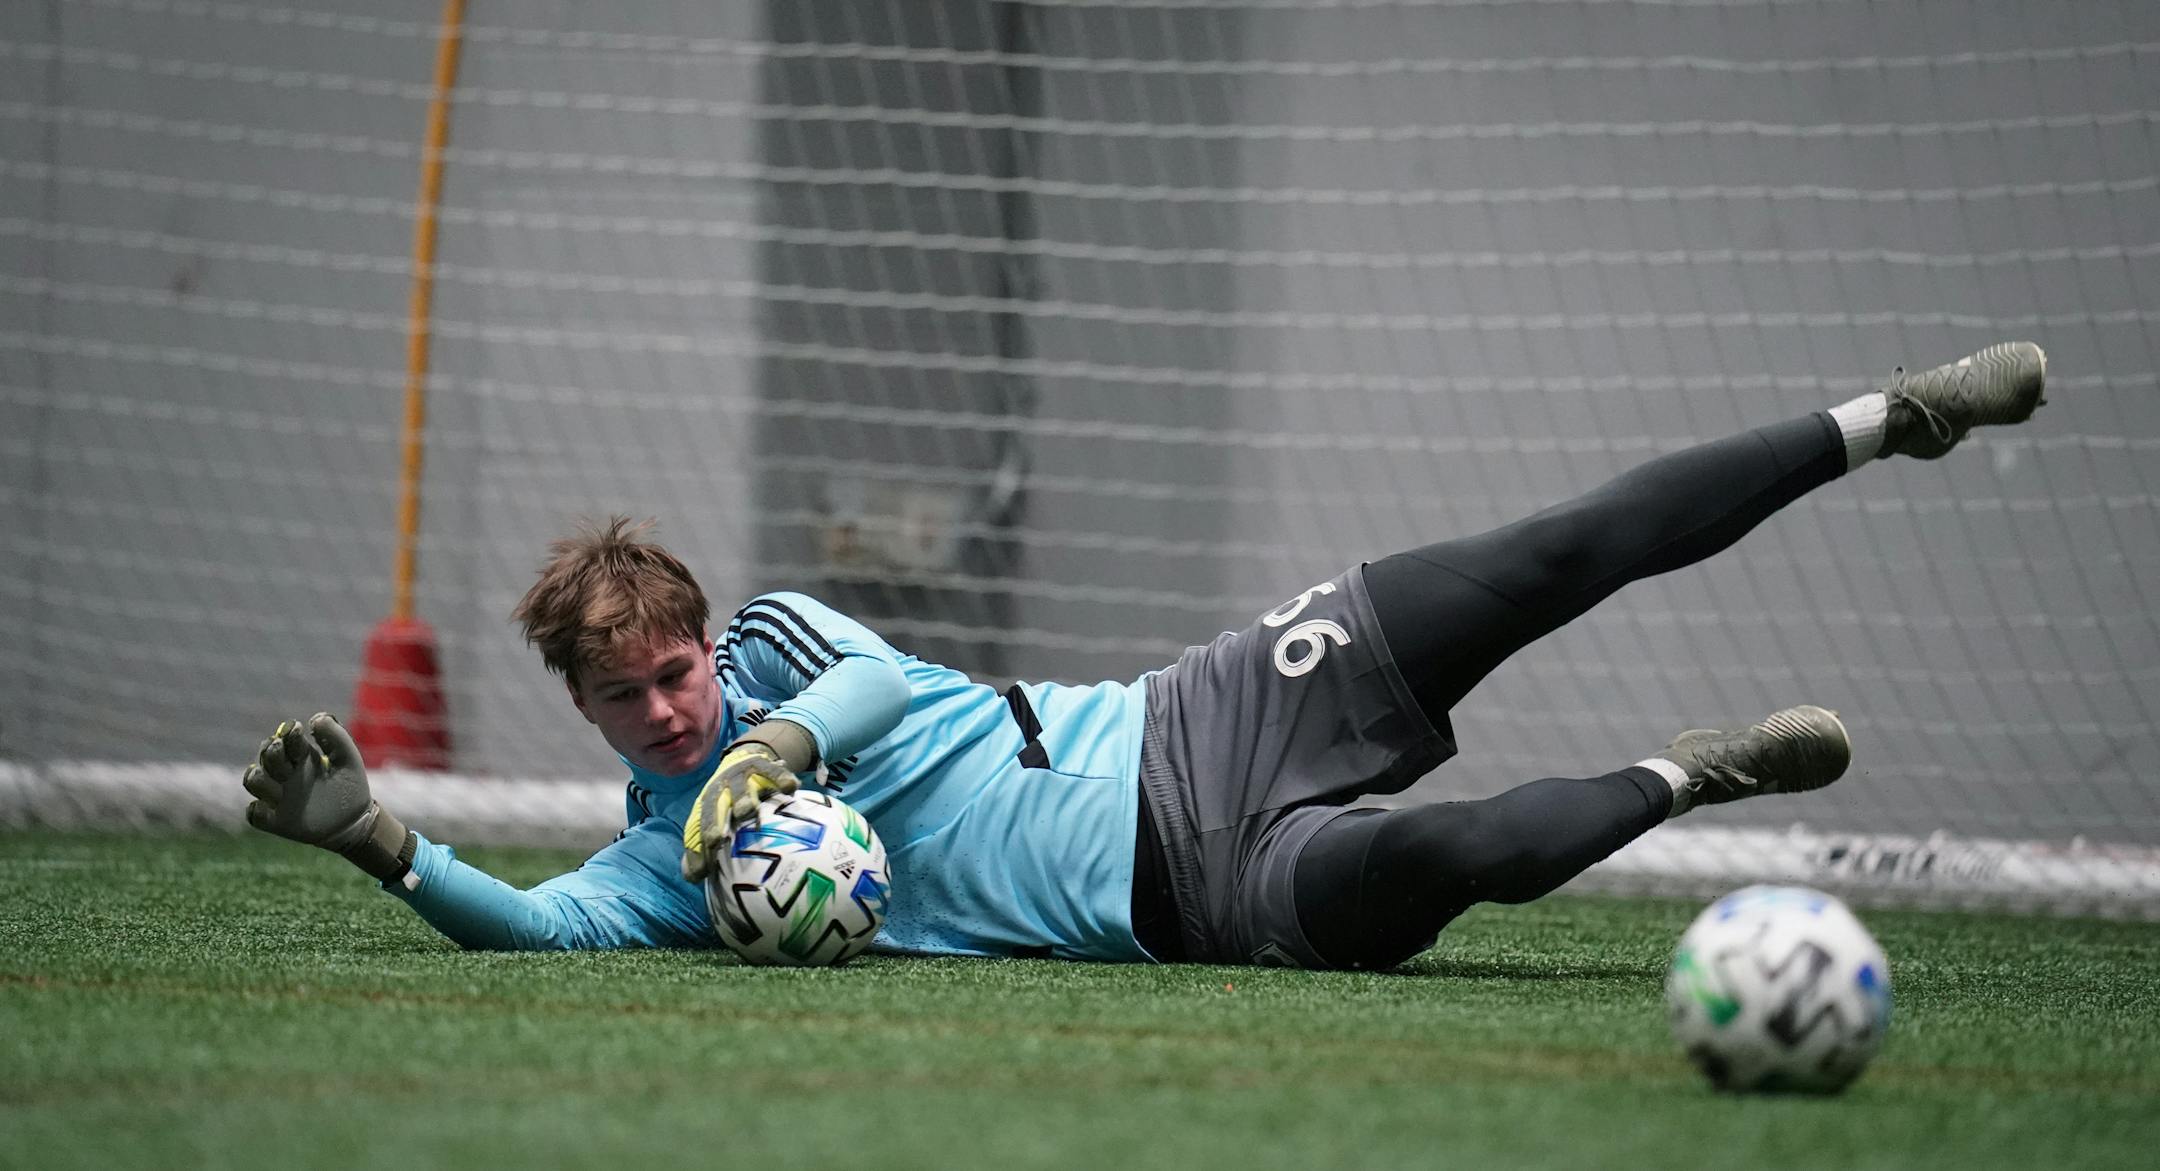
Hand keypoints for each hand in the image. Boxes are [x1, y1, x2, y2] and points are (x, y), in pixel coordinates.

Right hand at [242, 713, 410, 879]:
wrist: (355, 821)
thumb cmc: (350, 787)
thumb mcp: (348, 759)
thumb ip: (336, 736)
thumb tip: (315, 718)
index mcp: (301, 757)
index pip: (285, 738)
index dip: (287, 732)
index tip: (298, 729)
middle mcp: (285, 774)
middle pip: (265, 756)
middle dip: (270, 751)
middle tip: (281, 749)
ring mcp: (278, 797)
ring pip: (253, 781)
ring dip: (258, 777)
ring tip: (278, 780)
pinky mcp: (275, 820)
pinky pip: (254, 814)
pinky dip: (257, 810)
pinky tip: (271, 808)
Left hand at [680, 743, 800, 882]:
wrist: (743, 758)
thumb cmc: (728, 799)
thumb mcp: (712, 818)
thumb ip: (701, 847)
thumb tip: (691, 877)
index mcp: (706, 804)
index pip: (698, 831)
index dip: (697, 851)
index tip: (700, 873)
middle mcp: (721, 789)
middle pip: (714, 806)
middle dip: (713, 822)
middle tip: (716, 840)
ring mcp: (741, 776)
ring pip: (741, 787)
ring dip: (743, 798)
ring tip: (749, 810)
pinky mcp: (762, 764)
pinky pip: (773, 771)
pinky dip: (781, 777)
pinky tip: (791, 788)